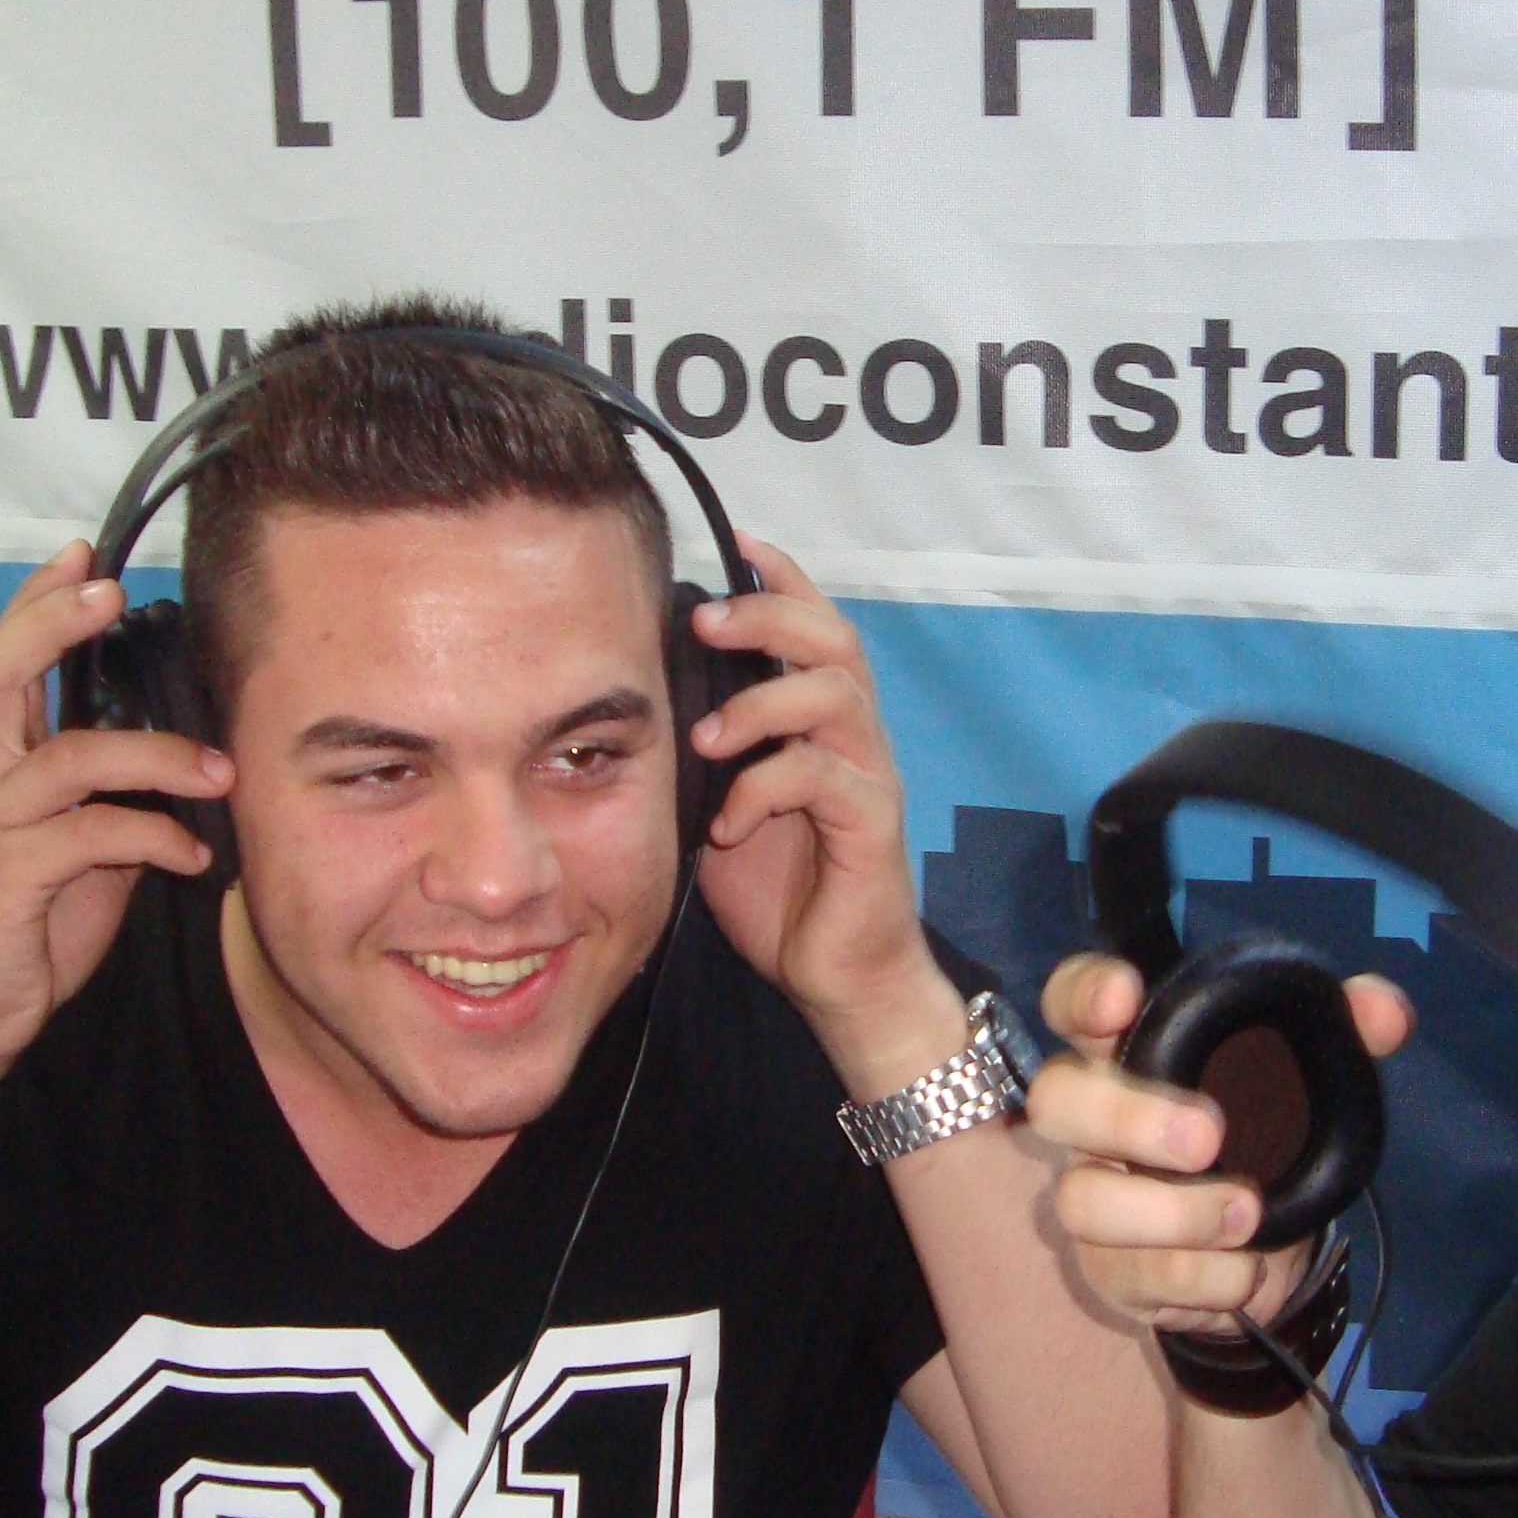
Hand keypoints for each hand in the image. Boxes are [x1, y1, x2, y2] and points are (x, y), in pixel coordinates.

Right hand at [0, 543, 234, 1082]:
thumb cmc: (30, 922)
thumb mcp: (83, 849)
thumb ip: (115, 798)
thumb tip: (185, 762)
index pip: (2, 662)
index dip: (34, 603)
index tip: (79, 551)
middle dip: (48, 623)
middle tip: (110, 591)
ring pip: (66, 758)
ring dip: (155, 756)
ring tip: (220, 772)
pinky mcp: (7, 878)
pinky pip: (88, 837)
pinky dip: (152, 837)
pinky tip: (193, 856)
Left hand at [684, 537, 955, 1086]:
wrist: (839, 978)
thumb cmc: (781, 892)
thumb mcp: (723, 806)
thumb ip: (706, 753)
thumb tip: (645, 700)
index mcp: (821, 724)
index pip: (815, 625)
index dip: (783, 577)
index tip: (737, 539)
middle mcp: (855, 737)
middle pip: (834, 639)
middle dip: (770, 614)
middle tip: (707, 620)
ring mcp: (870, 776)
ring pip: (833, 696)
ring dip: (761, 704)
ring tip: (707, 736)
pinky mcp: (873, 824)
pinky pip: (820, 778)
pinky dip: (762, 790)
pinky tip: (728, 826)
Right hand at [1027, 952, 1412, 1335]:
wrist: (1273, 1252)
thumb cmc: (1272, 1139)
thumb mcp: (1317, 1080)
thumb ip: (1351, 1033)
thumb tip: (1385, 1015)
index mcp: (1137, 1053)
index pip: (1074, 1002)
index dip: (1082, 992)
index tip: (1124, 996)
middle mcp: (1097, 1123)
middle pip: (1056, 1099)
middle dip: (1125, 1116)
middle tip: (1209, 1138)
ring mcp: (1095, 1198)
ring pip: (1081, 1200)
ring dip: (1172, 1212)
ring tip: (1249, 1213)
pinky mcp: (1113, 1271)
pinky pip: (1137, 1276)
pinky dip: (1206, 1276)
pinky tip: (1249, 1268)